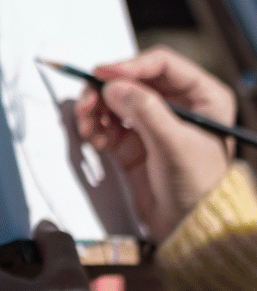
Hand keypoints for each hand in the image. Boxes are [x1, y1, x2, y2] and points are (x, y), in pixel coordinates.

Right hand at [74, 46, 232, 241]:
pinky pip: (106, 122)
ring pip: (114, 99)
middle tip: (87, 104)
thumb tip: (113, 86)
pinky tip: (96, 141)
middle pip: (130, 79)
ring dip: (95, 109)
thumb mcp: (174, 144)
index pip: (161, 64)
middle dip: (104, 90)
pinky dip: (96, 127)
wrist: (188, 226)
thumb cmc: (197, 186)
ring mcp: (152, 122)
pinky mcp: (133, 140)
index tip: (103, 74)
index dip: (129, 65)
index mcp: (202, 96)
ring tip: (88, 126)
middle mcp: (177, 104)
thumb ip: (144, 111)